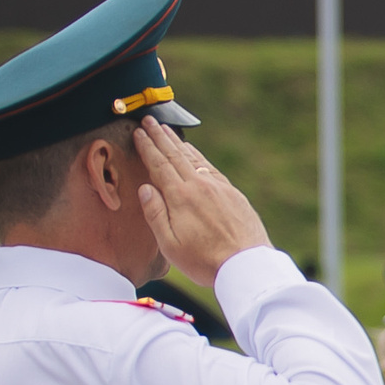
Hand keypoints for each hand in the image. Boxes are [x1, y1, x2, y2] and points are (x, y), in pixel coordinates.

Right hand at [132, 117, 268, 288]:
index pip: (159, 165)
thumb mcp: (170, 245)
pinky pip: (209, 166)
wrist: (246, 264)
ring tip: (166, 130)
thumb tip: (145, 188)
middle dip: (160, 136)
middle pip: (175, 155)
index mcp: (180, 197)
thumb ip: (156, 214)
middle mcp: (199, 186)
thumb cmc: (205, 261)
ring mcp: (218, 187)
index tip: (138, 133)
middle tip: (148, 120)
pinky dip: (197, 155)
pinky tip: (191, 151)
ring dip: (177, 142)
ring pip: (193, 158)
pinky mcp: (232, 193)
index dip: (147, 147)